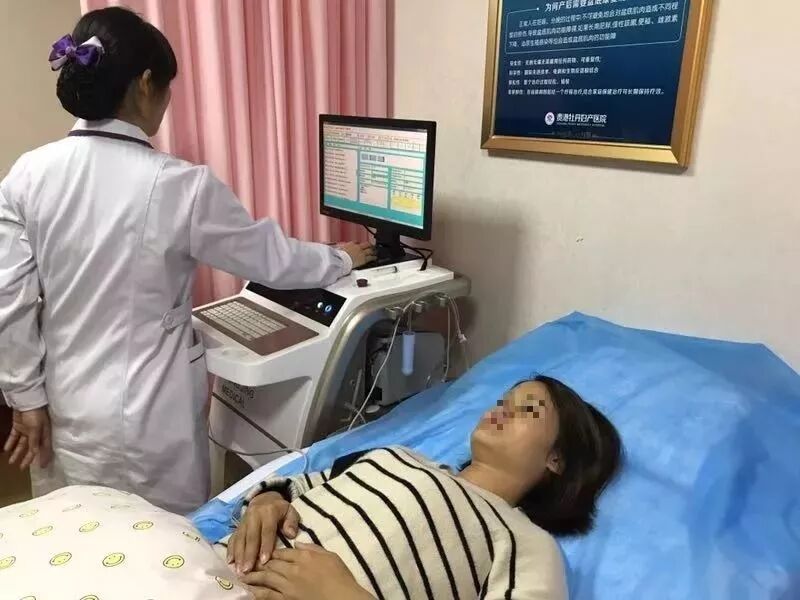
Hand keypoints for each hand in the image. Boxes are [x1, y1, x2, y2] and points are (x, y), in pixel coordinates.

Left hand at [4, 408, 52, 468]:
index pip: (44, 448)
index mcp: (44, 434)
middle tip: (22, 468)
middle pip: (32, 448)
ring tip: (11, 462)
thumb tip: (35, 453)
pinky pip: (14, 437)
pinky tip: (6, 450)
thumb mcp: (36, 428)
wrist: (27, 400)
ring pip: (22, 444)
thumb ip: (35, 441)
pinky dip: (10, 443)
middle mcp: (37, 433)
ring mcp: (27, 430)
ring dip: (17, 453)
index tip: (42, 467)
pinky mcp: (18, 426)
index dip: (43, 457)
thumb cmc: (35, 414)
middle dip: (27, 458)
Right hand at [228, 491, 300, 574]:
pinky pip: (233, 538)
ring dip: (238, 555)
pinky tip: (230, 561)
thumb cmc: (280, 509)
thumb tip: (291, 534)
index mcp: (269, 512)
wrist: (265, 498)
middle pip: (251, 537)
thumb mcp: (290, 511)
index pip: (267, 531)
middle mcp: (254, 516)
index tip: (264, 561)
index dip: (265, 546)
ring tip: (238, 570)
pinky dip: (231, 550)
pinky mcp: (238, 526)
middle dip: (248, 555)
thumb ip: (291, 522)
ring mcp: (244, 521)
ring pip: (240, 539)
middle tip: (247, 570)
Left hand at [242, 544, 373, 599]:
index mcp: (304, 556)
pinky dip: (258, 592)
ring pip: (266, 578)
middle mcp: (293, 569)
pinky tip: (250, 590)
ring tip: (242, 575)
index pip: (283, 552)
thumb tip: (296, 543)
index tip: (264, 551)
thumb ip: (312, 548)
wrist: (342, 598)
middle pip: (271, 564)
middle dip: (258, 562)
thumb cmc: (340, 577)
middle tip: (246, 561)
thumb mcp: (330, 556)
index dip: (272, 551)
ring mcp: (288, 586)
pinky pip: (268, 596)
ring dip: (253, 576)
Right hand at [338, 242, 375, 268]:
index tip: (359, 245)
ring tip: (375, 251)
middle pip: (365, 244)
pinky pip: (371, 257)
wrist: (341, 260)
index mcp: (350, 244)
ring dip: (373, 250)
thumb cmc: (339, 256)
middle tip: (371, 245)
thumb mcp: (338, 250)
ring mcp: (361, 253)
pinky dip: (374, 257)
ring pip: (370, 250)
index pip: (356, 242)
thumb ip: (339, 248)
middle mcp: (357, 247)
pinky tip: (375, 258)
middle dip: (369, 245)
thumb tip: (336, 248)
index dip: (359, 244)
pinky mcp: (364, 259)